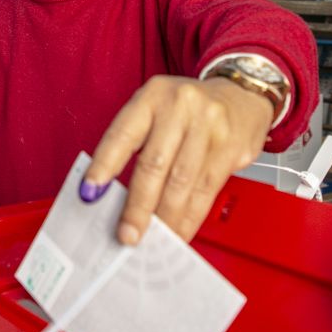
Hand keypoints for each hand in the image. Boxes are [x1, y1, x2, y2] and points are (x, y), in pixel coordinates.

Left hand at [81, 75, 272, 244]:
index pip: (122, 134)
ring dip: (165, 218)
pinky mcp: (230, 147)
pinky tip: (179, 230)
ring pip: (181, 183)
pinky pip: (205, 190)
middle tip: (127, 234)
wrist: (242, 93)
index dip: (104, 166)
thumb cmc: (189, 109)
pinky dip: (189, 217)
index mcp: (152, 96)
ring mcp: (208, 125)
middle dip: (137, 206)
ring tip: (152, 238)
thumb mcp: (158, 110)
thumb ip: (136, 143)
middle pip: (154, 164)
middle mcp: (180, 106)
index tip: (90, 193)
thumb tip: (113, 194)